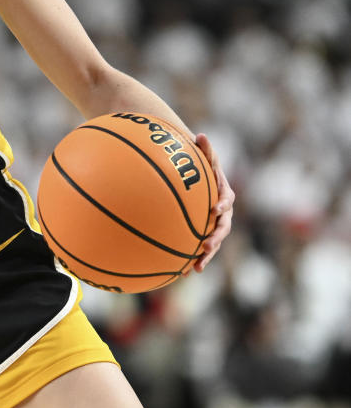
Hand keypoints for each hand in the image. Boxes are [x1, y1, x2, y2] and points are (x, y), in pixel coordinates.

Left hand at [193, 132, 233, 271]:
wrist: (197, 179)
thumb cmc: (199, 166)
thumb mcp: (201, 156)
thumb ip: (203, 149)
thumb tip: (200, 135)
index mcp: (223, 194)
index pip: (227, 199)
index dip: (223, 204)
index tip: (215, 209)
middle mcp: (222, 213)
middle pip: (222, 227)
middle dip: (216, 238)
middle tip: (206, 245)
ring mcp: (213, 225)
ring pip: (212, 242)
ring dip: (206, 255)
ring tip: (196, 268)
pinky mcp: (202, 234)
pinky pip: (197, 248)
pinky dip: (190, 259)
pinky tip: (180, 273)